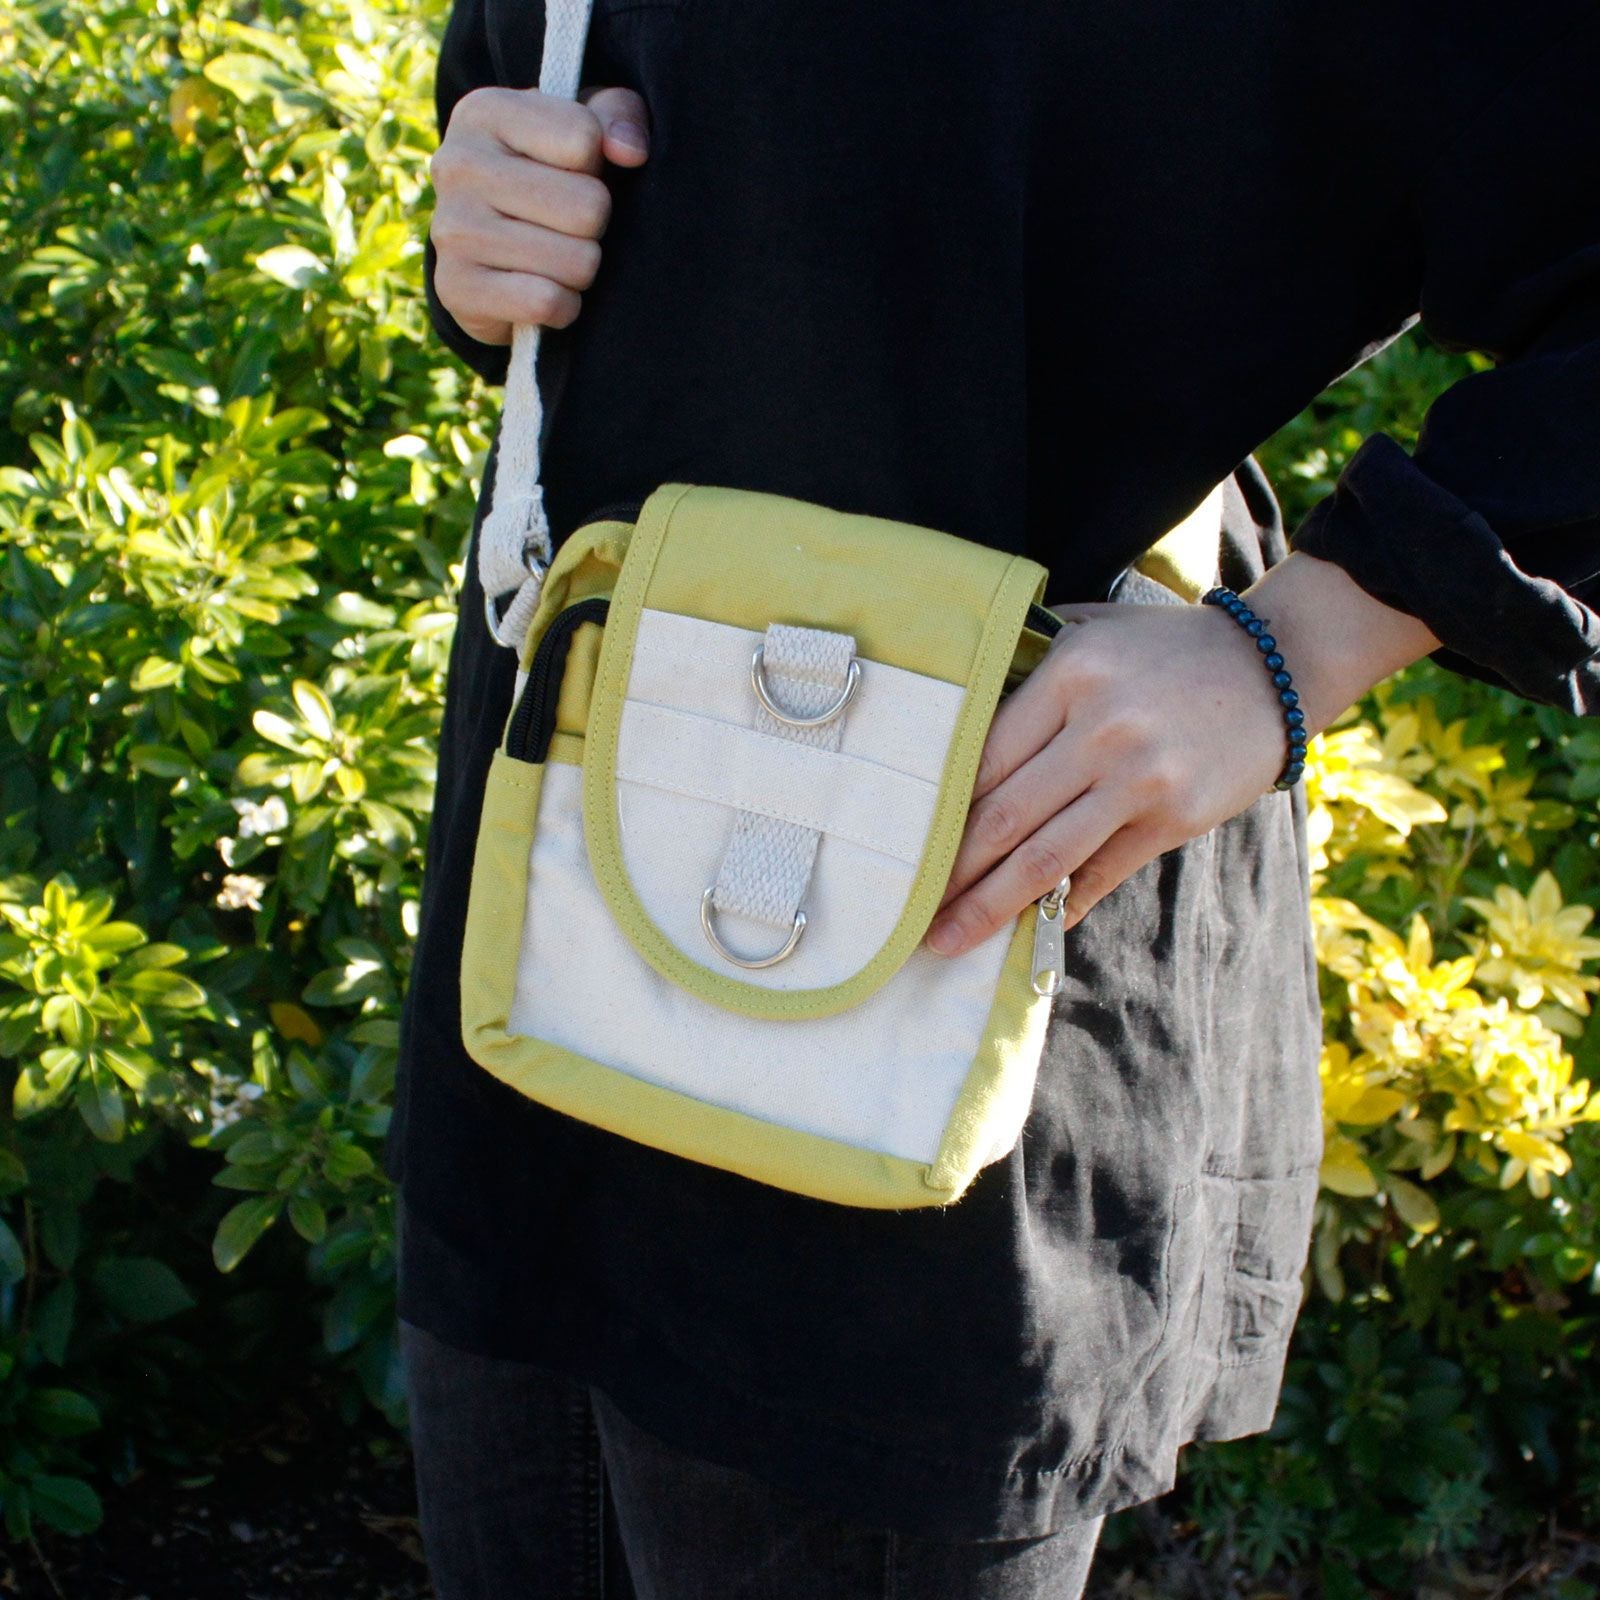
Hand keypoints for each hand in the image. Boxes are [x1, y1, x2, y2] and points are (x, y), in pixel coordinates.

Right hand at [428, 82, 651, 345]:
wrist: (487, 262)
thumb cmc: (550, 181)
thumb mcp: (585, 129)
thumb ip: (619, 115)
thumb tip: (630, 150)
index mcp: (485, 112)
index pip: (585, 139)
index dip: (598, 166)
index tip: (574, 173)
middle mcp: (457, 163)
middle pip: (588, 206)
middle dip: (595, 226)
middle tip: (570, 228)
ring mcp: (451, 228)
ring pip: (576, 261)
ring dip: (581, 271)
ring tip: (556, 259)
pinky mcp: (456, 288)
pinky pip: (547, 302)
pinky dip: (563, 307)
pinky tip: (546, 293)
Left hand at [921, 551, 1444, 958]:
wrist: (1271, 666)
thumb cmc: (1165, 648)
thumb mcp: (1093, 630)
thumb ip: (1030, 664)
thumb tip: (961, 710)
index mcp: (1069, 677)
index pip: (983, 755)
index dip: (939, 809)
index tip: (904, 845)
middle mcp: (1100, 729)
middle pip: (1002, 816)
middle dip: (950, 873)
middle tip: (910, 912)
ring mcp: (1139, 779)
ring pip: (1044, 857)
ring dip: (989, 906)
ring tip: (950, 938)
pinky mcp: (1173, 818)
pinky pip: (1101, 872)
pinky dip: (1062, 906)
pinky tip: (1028, 929)